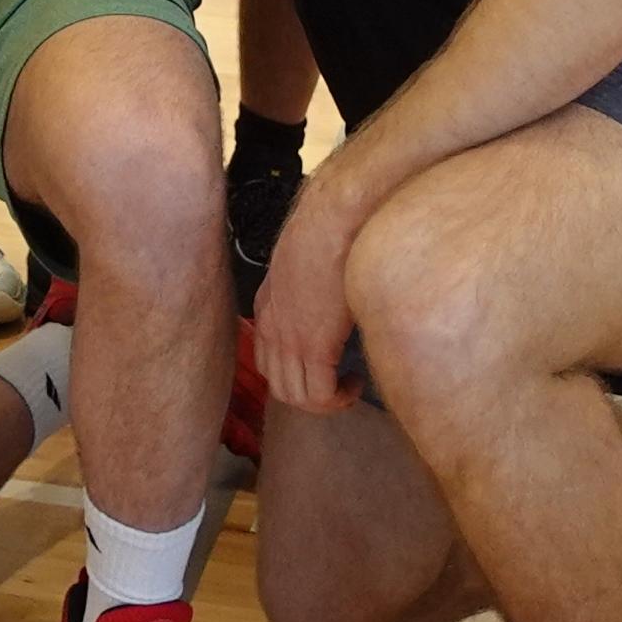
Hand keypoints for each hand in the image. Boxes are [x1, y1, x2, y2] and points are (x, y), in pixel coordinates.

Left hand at [248, 163, 369, 415]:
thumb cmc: (328, 230)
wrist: (332, 220)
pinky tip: (355, 381)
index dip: (293, 374)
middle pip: (277, 385)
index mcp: (268, 307)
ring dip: (323, 400)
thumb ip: (309, 286)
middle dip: (308, 396)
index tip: (321, 370)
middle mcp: (271, 327)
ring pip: (295, 396)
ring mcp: (289, 339)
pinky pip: (318, 396)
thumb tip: (328, 297)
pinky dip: (338, 398)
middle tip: (337, 385)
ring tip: (349, 384)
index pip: (266, 360)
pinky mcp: (315, 345)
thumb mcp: (306, 262)